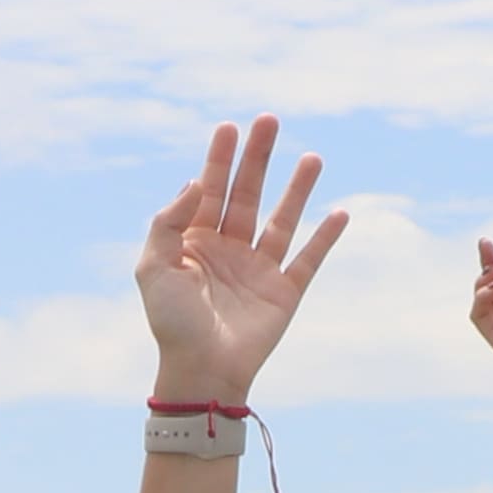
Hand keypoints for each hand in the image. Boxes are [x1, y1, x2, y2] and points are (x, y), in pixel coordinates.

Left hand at [134, 115, 347, 402]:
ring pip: (282, 219)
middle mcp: (228, 250)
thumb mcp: (153, 267)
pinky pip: (308, 259)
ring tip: (312, 157)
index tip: (229, 127)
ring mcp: (258, 270)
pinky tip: (339, 212)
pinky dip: (324, 238)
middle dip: (258, 158)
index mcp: (194, 242)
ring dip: (297, 189)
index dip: (220, 158)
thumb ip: (168, 222)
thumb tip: (196, 183)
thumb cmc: (171, 324)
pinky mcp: (284, 292)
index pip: (209, 190)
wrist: (200, 372)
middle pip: (248, 194)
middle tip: (269, 120)